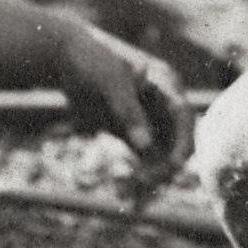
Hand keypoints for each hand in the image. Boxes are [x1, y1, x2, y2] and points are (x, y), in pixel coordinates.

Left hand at [38, 12, 187, 179]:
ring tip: (140, 193)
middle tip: (149, 182)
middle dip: (168, 162)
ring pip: (161, 152)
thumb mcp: (111, 82)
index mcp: (165, 83)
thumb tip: (145, 145)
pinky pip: (142, 155)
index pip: (184, 116)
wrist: (63, 55)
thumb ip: (129, 112)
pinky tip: (135, 190)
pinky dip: (141, 172)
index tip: (174, 164)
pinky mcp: (129, 129)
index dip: (184, 141)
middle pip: (176, 138)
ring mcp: (146, 116)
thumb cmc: (91, 60)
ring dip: (155, 173)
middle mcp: (161, 102)